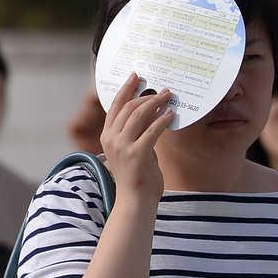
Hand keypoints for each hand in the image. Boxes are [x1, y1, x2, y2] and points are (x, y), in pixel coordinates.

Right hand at [100, 73, 173, 204]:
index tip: (135, 76)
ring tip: (168, 98)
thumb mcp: (132, 148)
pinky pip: (151, 131)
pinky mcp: (136, 154)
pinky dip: (162, 120)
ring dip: (155, 103)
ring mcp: (122, 147)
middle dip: (146, 95)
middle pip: (128, 107)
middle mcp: (111, 139)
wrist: (135, 201)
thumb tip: (151, 110)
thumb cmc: (136, 175)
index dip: (125, 89)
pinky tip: (170, 115)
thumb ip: (136, 131)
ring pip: (138, 115)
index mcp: (107, 136)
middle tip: (162, 90)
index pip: (114, 106)